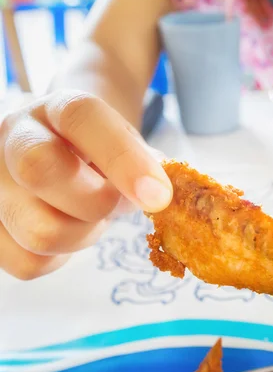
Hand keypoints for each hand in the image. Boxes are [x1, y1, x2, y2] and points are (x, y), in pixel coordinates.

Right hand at [0, 90, 172, 279]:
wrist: (62, 153)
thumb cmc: (100, 152)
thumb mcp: (127, 144)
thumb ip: (145, 163)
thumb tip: (158, 194)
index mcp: (56, 108)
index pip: (81, 118)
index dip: (123, 158)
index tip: (159, 195)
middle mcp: (12, 136)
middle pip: (40, 170)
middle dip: (95, 202)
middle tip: (115, 203)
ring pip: (39, 230)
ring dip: (83, 235)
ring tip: (91, 217)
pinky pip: (28, 263)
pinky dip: (61, 258)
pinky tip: (69, 232)